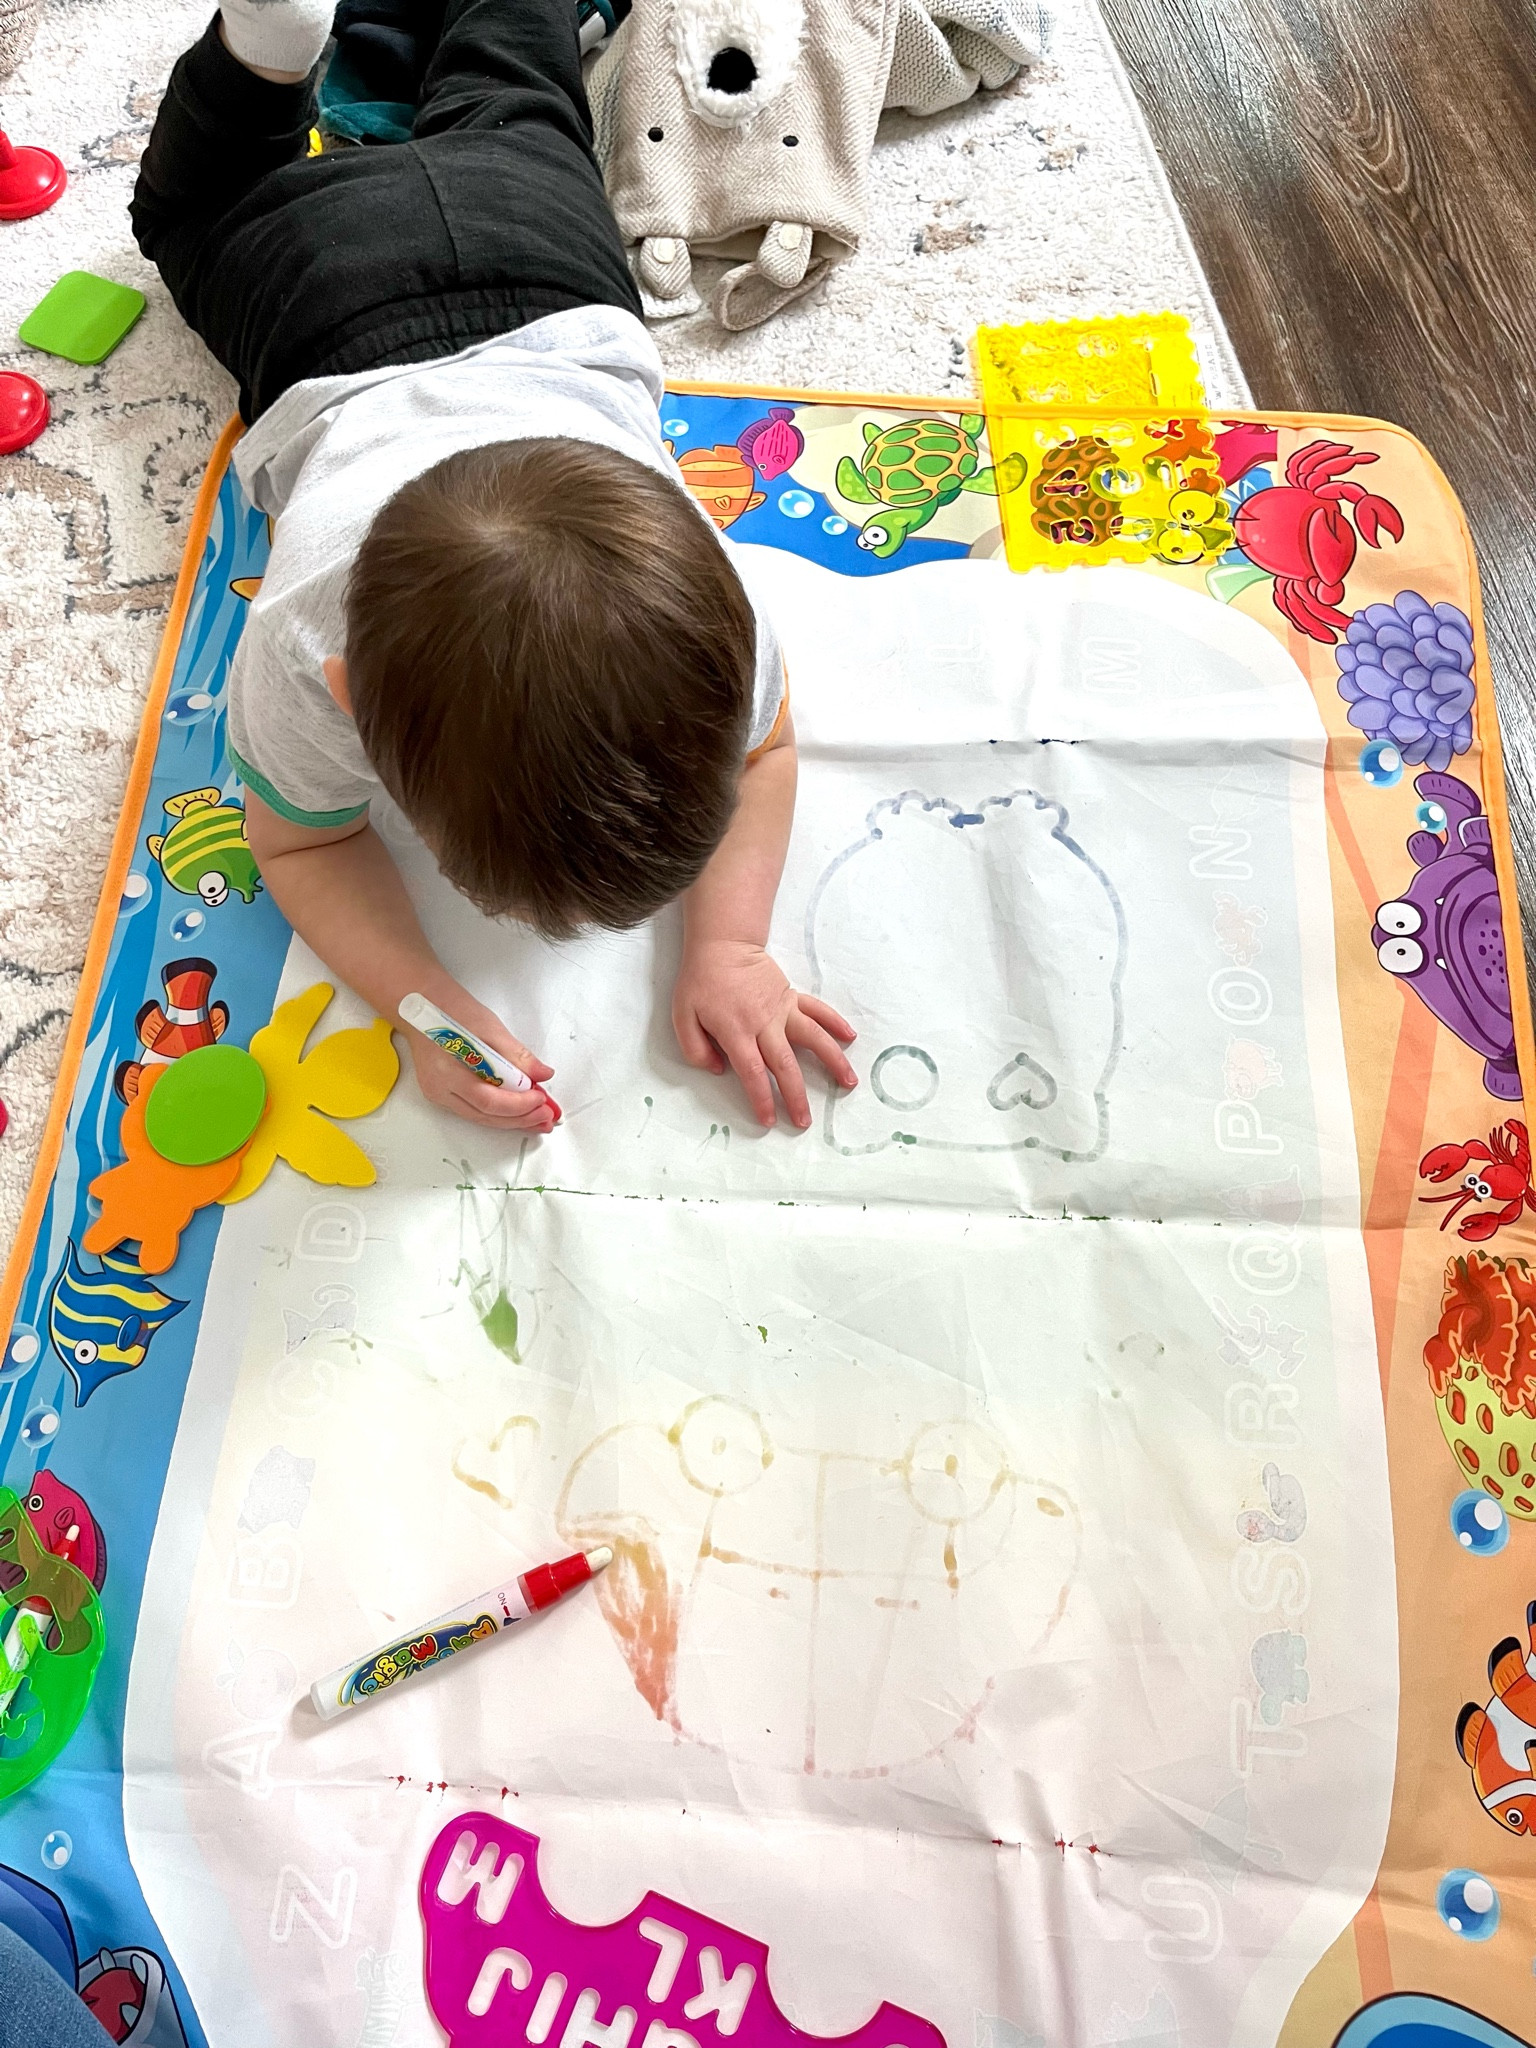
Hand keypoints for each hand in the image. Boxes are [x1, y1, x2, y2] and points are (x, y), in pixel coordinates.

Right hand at [405, 988, 557, 1133]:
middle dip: (520, 1119)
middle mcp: (440, 1087)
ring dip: (510, 1121)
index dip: (519, 1105)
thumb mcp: (491, 1028)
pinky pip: (472, 1111)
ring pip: (479, 1117)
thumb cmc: (454, 1011)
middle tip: (546, 1117)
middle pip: (485, 1115)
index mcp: (449, 1070)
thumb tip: (543, 1075)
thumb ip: (518, 1055)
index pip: (489, 1100)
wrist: (421, 1004)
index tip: (542, 1099)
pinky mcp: (439, 1094)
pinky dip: (496, 1113)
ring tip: (536, 1120)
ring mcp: (437, 1093)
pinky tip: (515, 1113)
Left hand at [673, 939, 856, 1129]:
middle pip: (785, 1065)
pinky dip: (835, 1023)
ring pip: (812, 1038)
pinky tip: (850, 1037)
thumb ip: (695, 1049)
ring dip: (832, 1062)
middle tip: (805, 1121)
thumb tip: (718, 1070)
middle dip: (796, 1096)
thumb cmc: (701, 982)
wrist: (722, 945)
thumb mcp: (682, 1016)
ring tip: (848, 1083)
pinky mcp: (791, 997)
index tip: (769, 1120)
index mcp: (736, 1032)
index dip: (762, 1099)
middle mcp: (764, 1023)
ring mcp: (782, 1009)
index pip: (753, 1073)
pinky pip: (817, 1010)